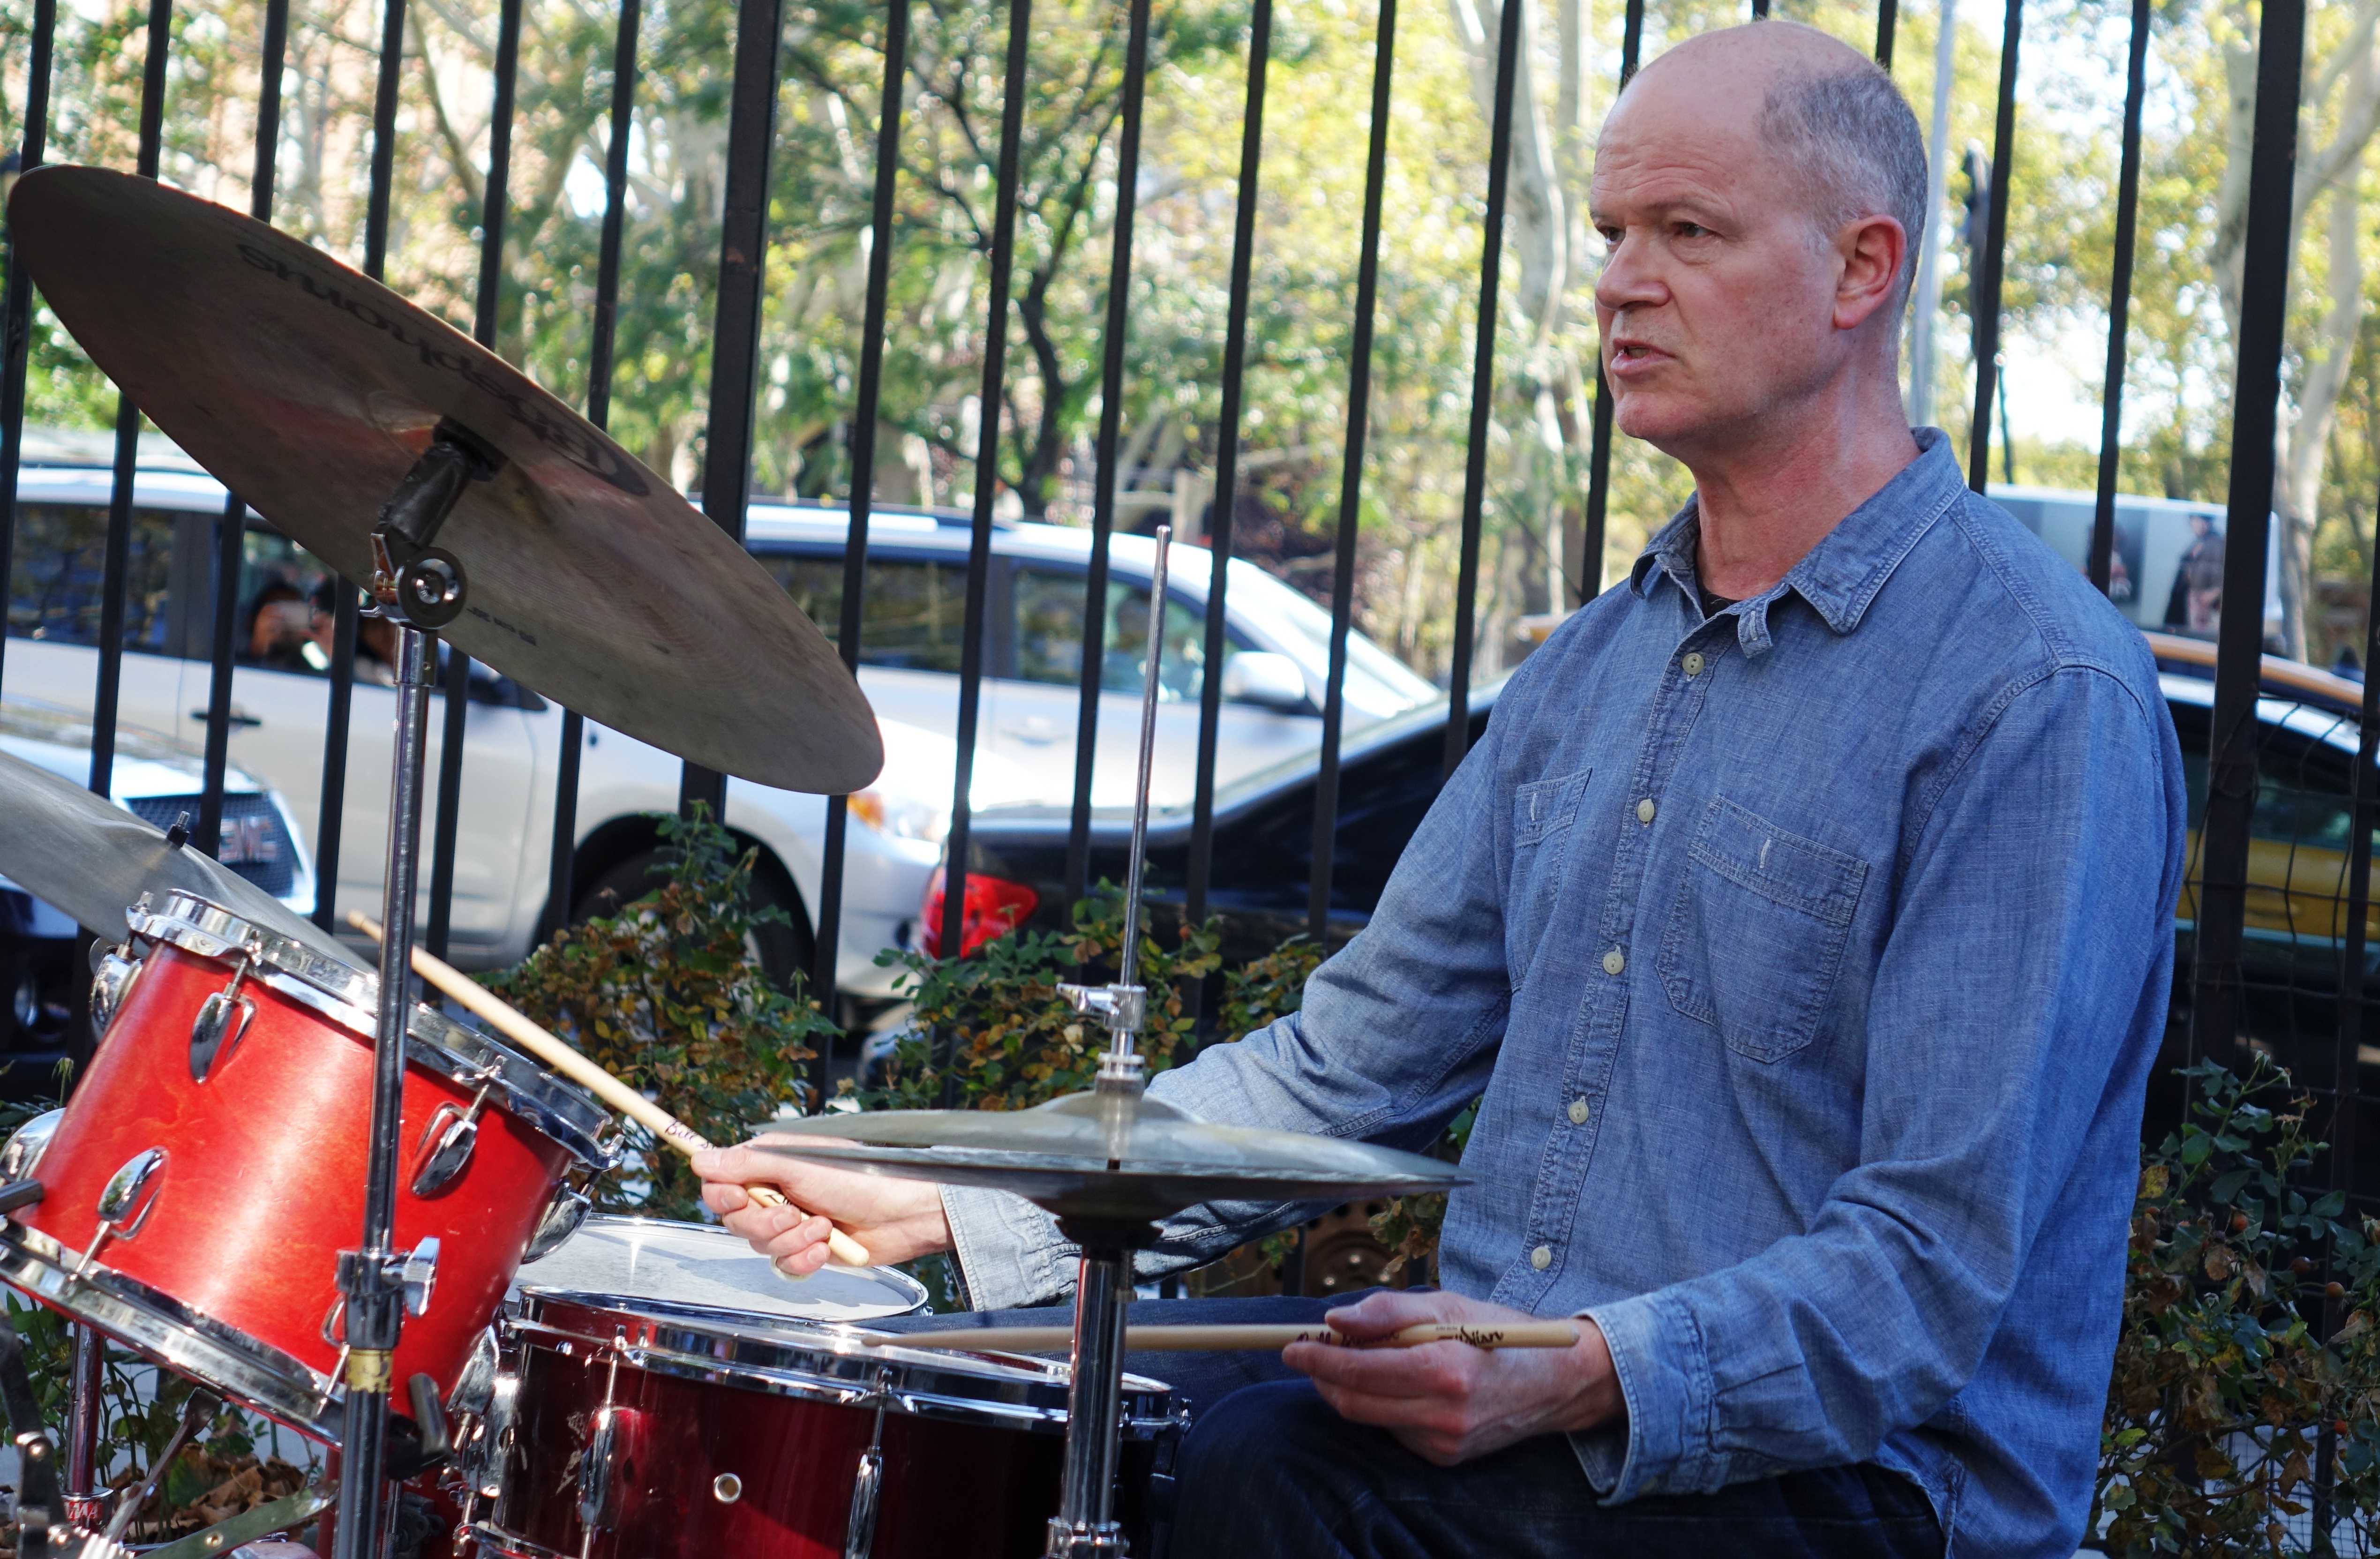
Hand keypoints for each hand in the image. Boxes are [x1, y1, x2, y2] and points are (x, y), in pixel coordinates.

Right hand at [693, 1140, 951, 1276]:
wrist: (904, 1213)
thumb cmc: (860, 1178)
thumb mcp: (799, 1165)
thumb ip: (748, 1164)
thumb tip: (699, 1159)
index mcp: (771, 1164)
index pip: (722, 1182)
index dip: (723, 1194)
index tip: (738, 1198)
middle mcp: (777, 1192)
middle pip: (735, 1218)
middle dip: (764, 1223)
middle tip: (794, 1214)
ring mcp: (792, 1223)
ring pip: (760, 1244)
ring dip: (791, 1241)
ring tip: (822, 1227)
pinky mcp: (808, 1249)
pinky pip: (784, 1266)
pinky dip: (803, 1260)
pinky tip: (825, 1249)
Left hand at [1284, 1290, 1624, 1466]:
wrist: (1554, 1382)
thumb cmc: (1498, 1333)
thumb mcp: (1447, 1304)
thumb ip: (1388, 1312)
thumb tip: (1336, 1320)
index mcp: (1444, 1368)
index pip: (1360, 1370)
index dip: (1319, 1357)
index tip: (1293, 1346)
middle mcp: (1443, 1413)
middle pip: (1355, 1402)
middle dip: (1323, 1376)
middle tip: (1309, 1350)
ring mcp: (1444, 1442)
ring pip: (1370, 1418)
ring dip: (1352, 1389)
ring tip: (1359, 1357)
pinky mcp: (1445, 1458)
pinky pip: (1394, 1430)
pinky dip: (1384, 1405)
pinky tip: (1401, 1384)